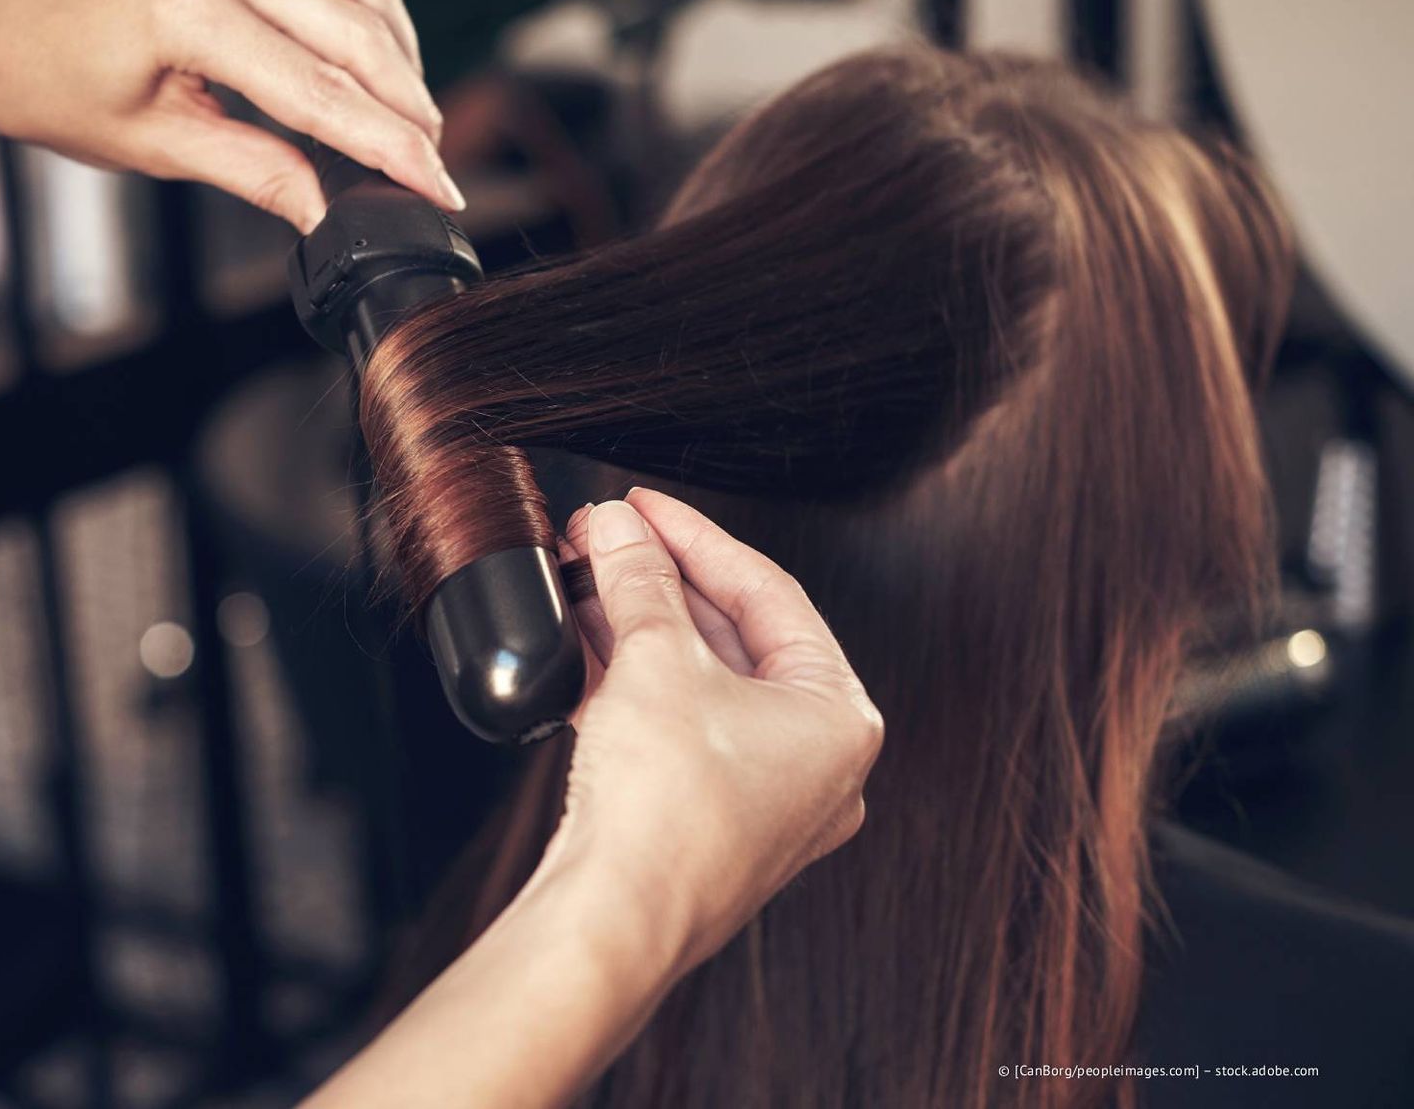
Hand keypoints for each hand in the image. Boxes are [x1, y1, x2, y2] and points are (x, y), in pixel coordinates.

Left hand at [0, 0, 454, 230]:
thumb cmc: (52, 89)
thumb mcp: (153, 149)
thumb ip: (253, 173)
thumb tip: (325, 213)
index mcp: (195, 17)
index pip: (323, 95)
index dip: (390, 150)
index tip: (438, 189)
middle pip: (356, 35)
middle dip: (407, 107)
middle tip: (435, 163)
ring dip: (395, 43)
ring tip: (407, 108)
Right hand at [543, 489, 883, 973]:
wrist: (616, 918)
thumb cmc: (667, 813)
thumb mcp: (655, 661)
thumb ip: (638, 578)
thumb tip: (617, 526)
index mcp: (839, 719)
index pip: (769, 593)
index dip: (696, 536)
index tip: (643, 505)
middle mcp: (814, 763)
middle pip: (734, 637)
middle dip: (661, 582)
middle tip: (606, 538)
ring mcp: (762, 799)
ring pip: (700, 685)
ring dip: (640, 628)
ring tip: (585, 581)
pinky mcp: (706, 823)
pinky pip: (676, 730)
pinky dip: (632, 685)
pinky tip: (583, 648)